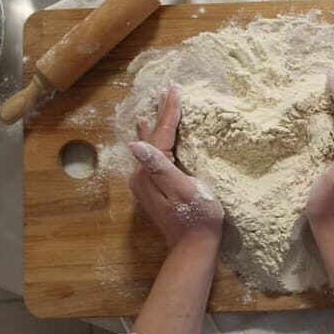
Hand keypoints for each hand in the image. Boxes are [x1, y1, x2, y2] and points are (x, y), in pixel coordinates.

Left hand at [128, 83, 223, 248]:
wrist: (193, 246)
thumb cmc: (198, 216)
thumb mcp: (183, 189)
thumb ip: (160, 167)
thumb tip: (135, 144)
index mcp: (150, 172)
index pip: (160, 133)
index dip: (169, 110)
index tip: (174, 87)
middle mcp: (141, 175)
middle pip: (152, 136)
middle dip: (160, 112)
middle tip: (164, 88)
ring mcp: (144, 183)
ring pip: (149, 144)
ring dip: (153, 124)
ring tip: (150, 106)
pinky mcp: (151, 188)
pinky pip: (151, 155)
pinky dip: (154, 139)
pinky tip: (147, 135)